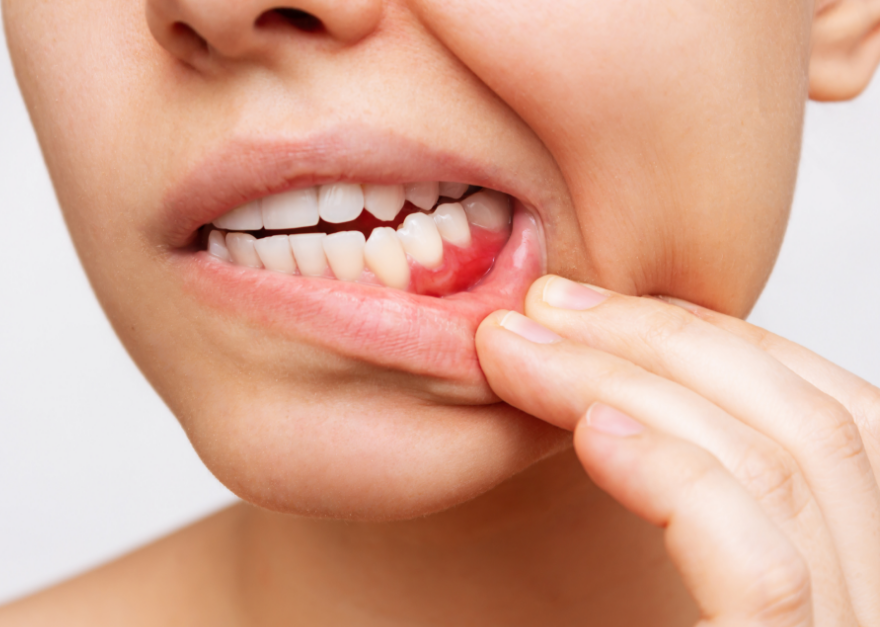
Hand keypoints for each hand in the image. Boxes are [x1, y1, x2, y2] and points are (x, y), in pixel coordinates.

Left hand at [476, 275, 879, 625]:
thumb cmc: (595, 626)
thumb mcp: (656, 578)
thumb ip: (674, 494)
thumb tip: (611, 399)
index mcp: (842, 572)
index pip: (830, 423)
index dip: (725, 343)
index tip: (609, 309)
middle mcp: (862, 603)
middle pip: (809, 423)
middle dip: (666, 338)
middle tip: (547, 304)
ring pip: (775, 466)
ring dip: (631, 380)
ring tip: (518, 348)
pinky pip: (758, 562)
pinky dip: (672, 475)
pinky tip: (590, 432)